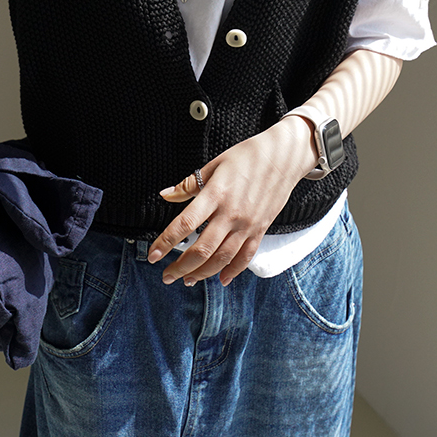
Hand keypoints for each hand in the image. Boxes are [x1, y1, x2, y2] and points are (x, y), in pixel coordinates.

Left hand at [148, 116, 313, 287]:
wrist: (284, 157)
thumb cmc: (247, 156)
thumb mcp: (214, 164)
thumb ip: (188, 184)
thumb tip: (165, 194)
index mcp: (215, 194)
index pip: (185, 224)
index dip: (166, 242)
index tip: (152, 255)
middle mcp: (231, 214)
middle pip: (202, 249)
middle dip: (181, 267)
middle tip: (167, 276)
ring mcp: (247, 224)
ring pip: (222, 258)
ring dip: (202, 273)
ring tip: (187, 280)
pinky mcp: (260, 229)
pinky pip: (246, 256)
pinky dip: (233, 271)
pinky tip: (221, 279)